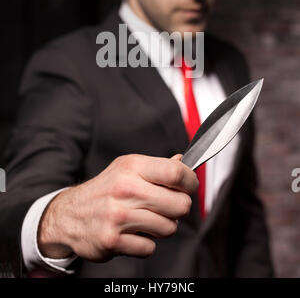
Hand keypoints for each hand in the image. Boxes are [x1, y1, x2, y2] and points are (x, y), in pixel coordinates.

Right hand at [38, 153, 197, 261]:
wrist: (69, 214)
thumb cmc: (105, 190)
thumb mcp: (127, 169)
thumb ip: (157, 167)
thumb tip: (184, 162)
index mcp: (132, 167)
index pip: (176, 173)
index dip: (190, 182)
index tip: (189, 187)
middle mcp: (125, 188)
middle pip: (180, 205)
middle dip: (178, 209)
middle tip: (167, 207)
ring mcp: (118, 216)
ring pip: (168, 228)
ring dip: (162, 228)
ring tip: (146, 220)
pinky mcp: (112, 240)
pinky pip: (149, 248)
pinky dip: (144, 244)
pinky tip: (132, 233)